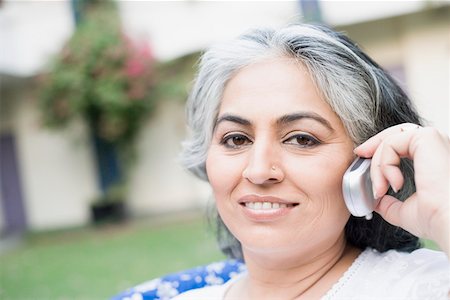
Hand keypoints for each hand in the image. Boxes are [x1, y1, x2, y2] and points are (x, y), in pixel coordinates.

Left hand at [354, 123, 449, 255]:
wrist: (449, 221)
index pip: (403, 143)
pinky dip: (384, 163)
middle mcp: (436, 145)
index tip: (363, 157)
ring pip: (390, 140)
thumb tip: (377, 202)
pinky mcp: (427, 137)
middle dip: (374, 144)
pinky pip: (391, 143)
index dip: (381, 148)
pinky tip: (393, 184)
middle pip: (396, 133)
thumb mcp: (406, 211)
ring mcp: (433, 139)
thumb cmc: (437, 218)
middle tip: (360, 155)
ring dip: (378, 165)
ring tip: (381, 189)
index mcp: (434, 159)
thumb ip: (390, 204)